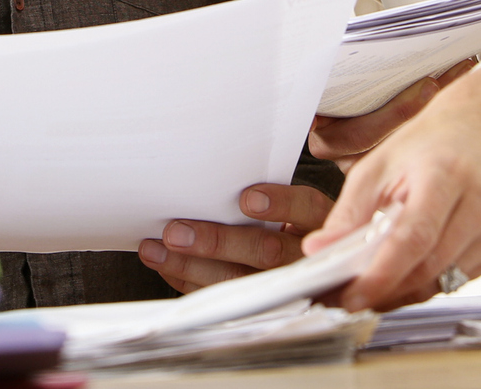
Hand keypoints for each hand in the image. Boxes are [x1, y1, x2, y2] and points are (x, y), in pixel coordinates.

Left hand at [138, 183, 332, 292]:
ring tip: (158, 250)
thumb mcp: (297, 204)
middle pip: (265, 251)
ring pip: (241, 280)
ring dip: (193, 266)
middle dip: (216, 242)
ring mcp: (285, 285)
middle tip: (175, 232)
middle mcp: (307, 255)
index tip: (248, 199)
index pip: (305, 208)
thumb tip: (209, 177)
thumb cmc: (294, 222)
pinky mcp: (264, 303)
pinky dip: (193, 283)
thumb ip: (268, 191)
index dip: (279, 204)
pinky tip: (168, 267)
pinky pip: (226, 298)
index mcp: (319, 220)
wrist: (322, 265)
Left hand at [301, 67, 480, 312]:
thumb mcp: (379, 166)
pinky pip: (451, 282)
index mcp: (445, 175)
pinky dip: (420, 284)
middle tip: (344, 298)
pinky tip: (401, 273)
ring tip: (365, 286)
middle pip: (426, 268)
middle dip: (382, 290)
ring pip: (438, 283)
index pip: (414, 238)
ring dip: (399, 293)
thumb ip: (349, 213)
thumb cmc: (429, 145)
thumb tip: (319, 252)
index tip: (350, 295)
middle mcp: (478, 204)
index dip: (381, 274)